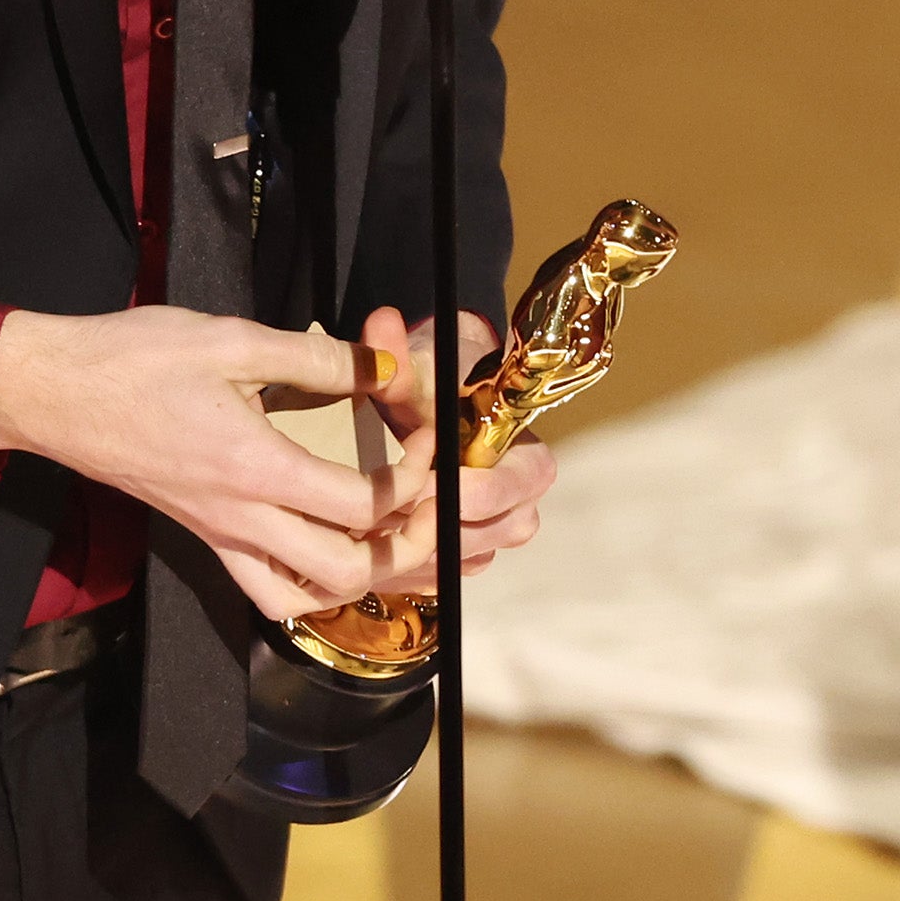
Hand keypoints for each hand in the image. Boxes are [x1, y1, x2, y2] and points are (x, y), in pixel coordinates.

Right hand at [0, 304, 546, 621]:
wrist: (49, 395)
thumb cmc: (132, 359)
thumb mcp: (231, 339)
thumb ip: (319, 358)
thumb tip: (389, 365)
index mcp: (254, 467)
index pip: (365, 505)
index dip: (423, 484)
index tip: (447, 442)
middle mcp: (241, 520)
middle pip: (354, 571)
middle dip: (422, 548)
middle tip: (461, 510)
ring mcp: (222, 538)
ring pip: (317, 595)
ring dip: (381, 576)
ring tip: (426, 538)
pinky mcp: (207, 541)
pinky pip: (273, 593)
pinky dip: (321, 591)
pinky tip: (352, 562)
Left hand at [341, 304, 551, 593]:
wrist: (446, 407)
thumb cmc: (440, 386)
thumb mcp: (422, 370)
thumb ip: (401, 354)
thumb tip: (381, 322)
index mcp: (529, 457)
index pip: (507, 487)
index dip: (462, 492)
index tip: (416, 487)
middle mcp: (523, 503)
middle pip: (487, 534)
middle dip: (433, 529)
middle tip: (382, 519)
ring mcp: (496, 534)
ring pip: (464, 561)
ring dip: (419, 555)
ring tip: (370, 538)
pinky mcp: (469, 556)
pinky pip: (446, 579)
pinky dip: (411, 572)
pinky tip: (373, 556)